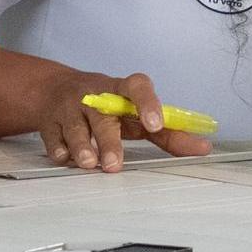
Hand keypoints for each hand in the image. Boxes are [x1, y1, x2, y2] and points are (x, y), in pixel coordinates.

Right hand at [31, 69, 212, 173]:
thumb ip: (168, 133)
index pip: (137, 86)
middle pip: (103, 116)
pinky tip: (65, 157)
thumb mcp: (136, 114)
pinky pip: (53, 138)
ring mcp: (69, 107)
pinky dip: (60, 151)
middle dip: (108, 140)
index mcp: (121, 89)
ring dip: (82, 147)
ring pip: (75, 127)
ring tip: (89, 164)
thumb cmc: (107, 106)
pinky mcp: (49, 122)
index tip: (155, 123)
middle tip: (114, 164)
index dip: (147, 103)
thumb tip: (202, 148)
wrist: (54, 90)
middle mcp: (94, 94)